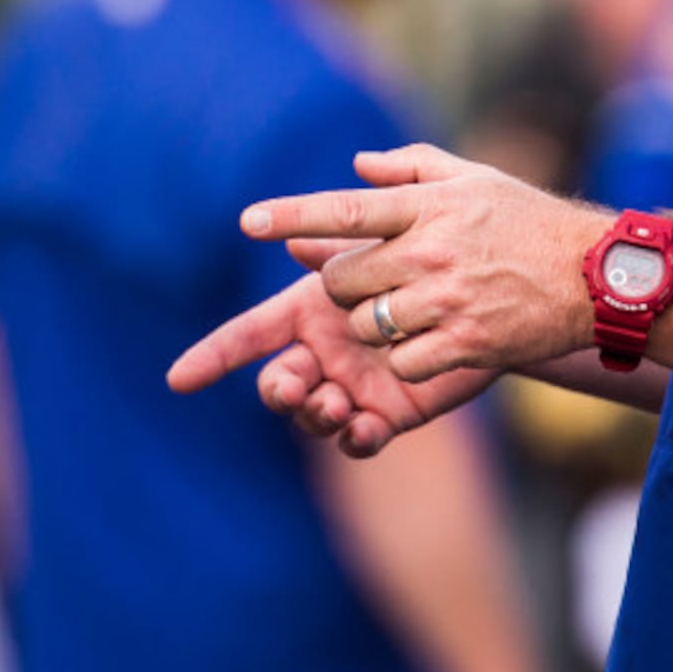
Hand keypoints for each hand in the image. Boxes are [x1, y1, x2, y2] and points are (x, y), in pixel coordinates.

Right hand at [168, 250, 496, 456]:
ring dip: (314, 413)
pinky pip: (360, 438)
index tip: (178, 379)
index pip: (249, 334)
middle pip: (275, 381)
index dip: (212, 356)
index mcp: (309, 309)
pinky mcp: (390, 413)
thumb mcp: (389, 233)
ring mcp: (353, 386)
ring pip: (312, 413)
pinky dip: (356, 438)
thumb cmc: (433, 247)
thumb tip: (293, 241)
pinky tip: (364, 427)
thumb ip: (343, 236)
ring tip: (336, 402)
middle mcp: (323, 352)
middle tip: (295, 384)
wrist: (494, 289)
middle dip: (275, 389)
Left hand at [248, 145, 613, 383]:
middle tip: (369, 287)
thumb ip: (410, 168)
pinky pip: (403, 364)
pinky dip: (405, 361)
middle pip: (344, 280)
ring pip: (367, 325)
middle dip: (342, 289)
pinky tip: (432, 344)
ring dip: (373, 327)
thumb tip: (357, 164)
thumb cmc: (528, 222)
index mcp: (428, 207)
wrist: (596, 274)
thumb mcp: (473, 179)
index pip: (345, 209)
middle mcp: (432, 251)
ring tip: (407, 314)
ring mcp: (448, 300)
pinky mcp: (467, 343)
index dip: (293, 215)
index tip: (250, 222)